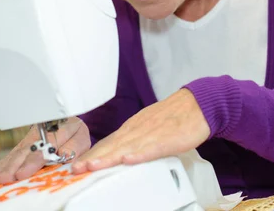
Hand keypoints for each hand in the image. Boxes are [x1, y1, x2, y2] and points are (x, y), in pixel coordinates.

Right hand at [0, 117, 90, 184]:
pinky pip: (9, 156)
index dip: (32, 161)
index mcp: (57, 129)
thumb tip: (62, 153)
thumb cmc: (74, 133)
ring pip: (15, 153)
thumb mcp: (80, 138)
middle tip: (3, 179)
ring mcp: (28, 139)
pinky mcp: (21, 146)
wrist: (67, 122)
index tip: (22, 173)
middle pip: (25, 151)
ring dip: (3, 167)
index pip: (44, 147)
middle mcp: (40, 133)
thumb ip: (74, 146)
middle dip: (13, 166)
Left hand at [71, 89, 208, 173]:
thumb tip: (117, 153)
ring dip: (108, 157)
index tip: (76, 165)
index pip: (108, 143)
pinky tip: (128, 160)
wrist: (198, 104)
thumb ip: (133, 140)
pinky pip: (151, 148)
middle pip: (111, 146)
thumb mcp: (148, 126)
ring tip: (92, 167)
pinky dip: (139, 154)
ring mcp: (152, 133)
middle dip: (92, 158)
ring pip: (126, 147)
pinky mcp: (168, 138)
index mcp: (133, 127)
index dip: (92, 154)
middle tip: (75, 168)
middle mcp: (138, 129)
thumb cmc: (174, 117)